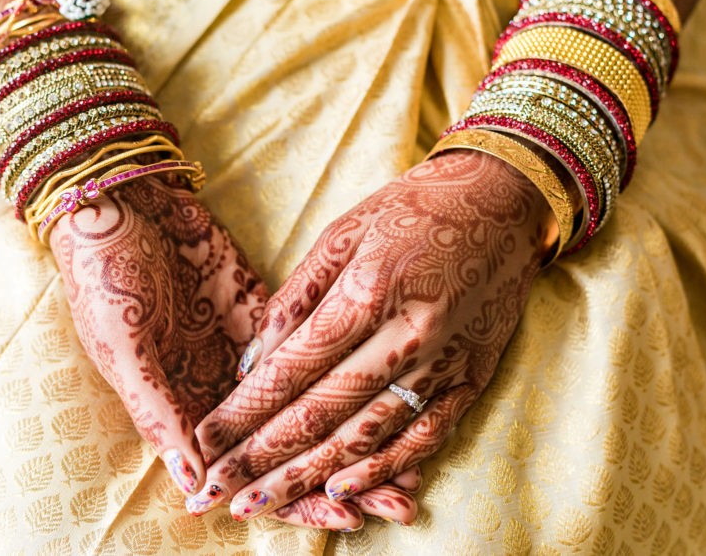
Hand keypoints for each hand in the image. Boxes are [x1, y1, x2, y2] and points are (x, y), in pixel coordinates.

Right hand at [50, 176, 423, 528]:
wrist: (119, 200)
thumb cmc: (103, 273)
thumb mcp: (121, 342)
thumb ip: (157, 408)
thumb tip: (190, 479)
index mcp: (180, 408)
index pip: (244, 470)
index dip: (290, 496)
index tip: (341, 513)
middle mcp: (220, 389)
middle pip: (287, 448)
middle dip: (340, 477)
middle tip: (394, 502)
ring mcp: (248, 352)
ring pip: (309, 406)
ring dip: (353, 433)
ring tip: (406, 463)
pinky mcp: (267, 312)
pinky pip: (315, 352)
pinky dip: (349, 374)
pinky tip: (393, 390)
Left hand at [189, 150, 553, 520]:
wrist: (502, 202)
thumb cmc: (412, 211)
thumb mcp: (343, 233)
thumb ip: (295, 299)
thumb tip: (252, 364)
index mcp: (367, 293)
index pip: (290, 370)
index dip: (243, 413)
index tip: (204, 443)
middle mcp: (405, 337)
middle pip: (321, 414)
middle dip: (261, 459)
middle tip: (216, 491)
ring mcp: (442, 364)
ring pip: (366, 437)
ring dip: (308, 477)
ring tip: (260, 504)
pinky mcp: (471, 379)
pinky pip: (423, 437)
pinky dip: (381, 469)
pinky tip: (340, 490)